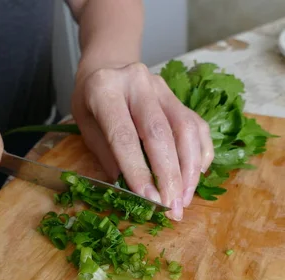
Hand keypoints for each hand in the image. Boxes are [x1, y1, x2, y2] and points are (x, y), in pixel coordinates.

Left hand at [71, 62, 213, 219]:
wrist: (108, 65)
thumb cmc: (92, 99)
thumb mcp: (85, 124)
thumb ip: (106, 153)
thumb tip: (130, 189)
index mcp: (105, 90)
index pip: (125, 136)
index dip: (139, 171)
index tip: (150, 200)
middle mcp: (138, 84)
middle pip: (161, 133)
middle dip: (170, 176)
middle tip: (173, 208)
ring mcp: (162, 88)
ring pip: (186, 129)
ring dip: (189, 170)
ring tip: (184, 199)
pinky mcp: (178, 96)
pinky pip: (197, 126)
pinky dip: (200, 154)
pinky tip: (195, 177)